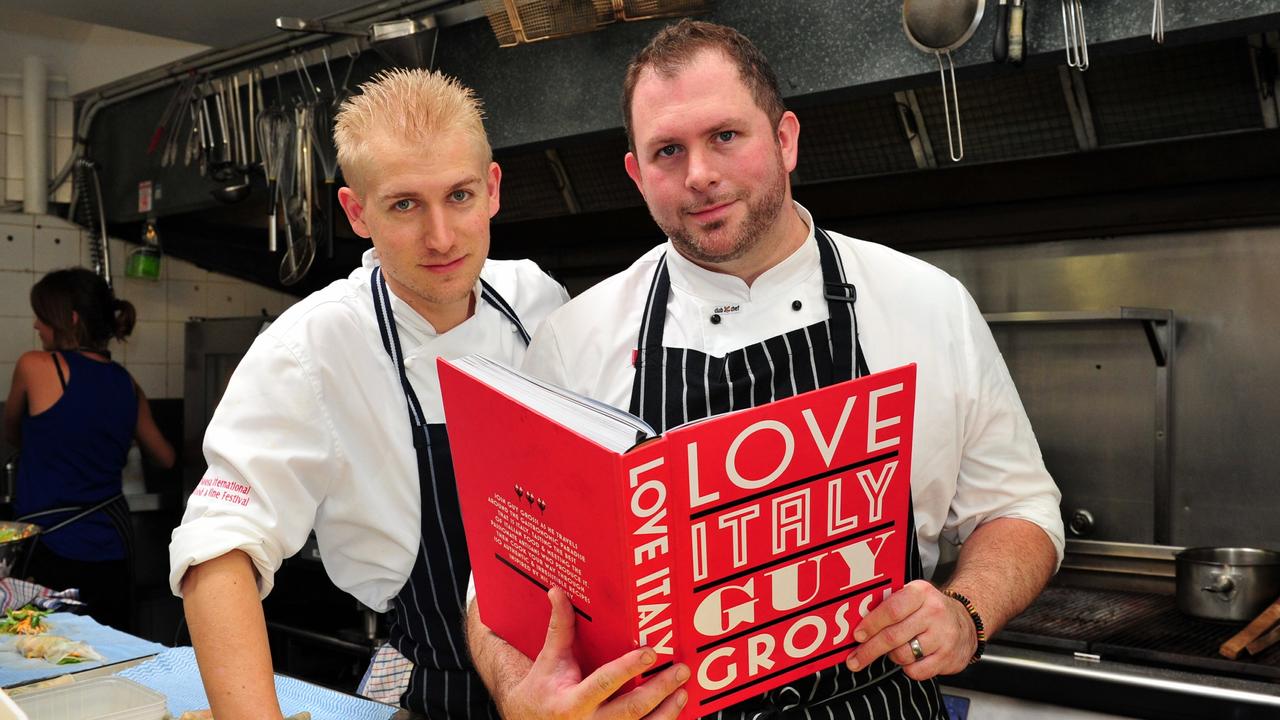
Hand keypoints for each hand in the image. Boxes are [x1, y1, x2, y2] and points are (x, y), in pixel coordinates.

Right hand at [497, 588, 689, 719]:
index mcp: (570, 701)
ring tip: (682, 692)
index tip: (650, 653)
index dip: (628, 669)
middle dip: (659, 691)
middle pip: (629, 711)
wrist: (531, 719)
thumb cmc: (543, 689)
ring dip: (666, 712)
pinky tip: (675, 711)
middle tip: (680, 671)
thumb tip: (558, 593)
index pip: (603, 683)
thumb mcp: (549, 659)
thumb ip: (560, 627)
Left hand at [844, 580, 975, 680]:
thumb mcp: (913, 596)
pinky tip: (910, 659)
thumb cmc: (930, 609)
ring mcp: (944, 636)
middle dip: (869, 650)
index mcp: (921, 593)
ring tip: (893, 650)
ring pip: (903, 655)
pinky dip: (907, 668)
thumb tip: (857, 619)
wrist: (966, 622)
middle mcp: (934, 613)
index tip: (857, 635)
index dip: (871, 624)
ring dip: (891, 656)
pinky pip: (917, 671)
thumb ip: (890, 603)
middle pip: (893, 636)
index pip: (891, 609)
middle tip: (854, 660)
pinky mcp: (949, 657)